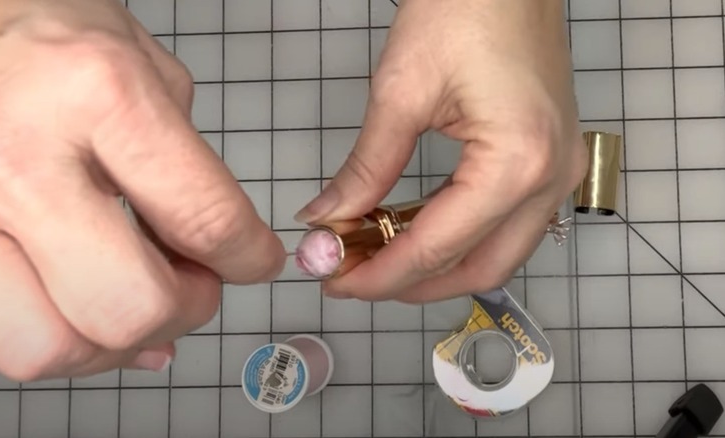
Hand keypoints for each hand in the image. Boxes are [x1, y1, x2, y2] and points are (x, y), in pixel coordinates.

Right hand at [0, 0, 284, 380]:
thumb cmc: (42, 32)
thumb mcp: (140, 61)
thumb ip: (185, 159)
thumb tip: (208, 256)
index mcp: (99, 91)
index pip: (203, 217)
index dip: (249, 258)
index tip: (256, 260)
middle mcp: (21, 156)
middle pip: (128, 306)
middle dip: (187, 310)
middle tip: (197, 282)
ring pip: (48, 347)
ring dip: (118, 344)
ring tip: (139, 299)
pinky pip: (5, 335)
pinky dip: (67, 339)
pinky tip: (90, 306)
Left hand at [295, 0, 586, 301]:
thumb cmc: (461, 9)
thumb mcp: (400, 93)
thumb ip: (365, 169)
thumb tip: (324, 219)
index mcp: (517, 164)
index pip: (437, 248)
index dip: (380, 275)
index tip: (333, 281)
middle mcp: (550, 181)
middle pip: (477, 269)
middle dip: (411, 284)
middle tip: (352, 278)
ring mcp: (559, 174)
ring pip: (496, 254)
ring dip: (436, 266)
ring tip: (376, 259)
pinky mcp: (550, 162)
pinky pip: (505, 225)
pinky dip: (457, 238)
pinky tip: (413, 232)